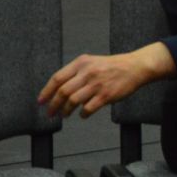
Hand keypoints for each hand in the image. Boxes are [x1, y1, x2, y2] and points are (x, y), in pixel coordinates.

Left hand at [38, 43, 174, 117]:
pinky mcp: (106, 95)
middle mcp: (88, 72)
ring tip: (65, 114)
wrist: (135, 67)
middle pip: (63, 92)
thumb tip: (57, 89)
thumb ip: (75, 72)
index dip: (46, 92)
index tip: (41, 101)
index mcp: (81, 63)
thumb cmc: (113, 66)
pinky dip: (83, 114)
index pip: (57, 78)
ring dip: (66, 111)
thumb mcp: (92, 62)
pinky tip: (83, 115)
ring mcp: (97, 84)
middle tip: (51, 113)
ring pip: (73, 101)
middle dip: (53, 105)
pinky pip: (88, 109)